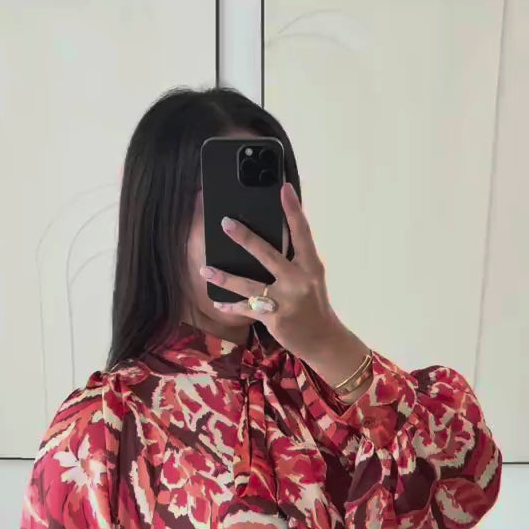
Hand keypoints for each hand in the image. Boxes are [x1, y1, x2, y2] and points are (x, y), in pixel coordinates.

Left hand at [201, 182, 367, 380]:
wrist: (323, 339)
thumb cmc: (313, 304)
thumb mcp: (311, 278)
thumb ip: (294, 261)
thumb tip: (267, 242)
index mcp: (310, 266)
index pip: (302, 232)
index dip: (293, 209)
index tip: (283, 188)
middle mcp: (299, 280)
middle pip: (268, 254)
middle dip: (245, 238)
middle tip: (226, 222)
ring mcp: (286, 299)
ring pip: (248, 284)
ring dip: (225, 277)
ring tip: (206, 268)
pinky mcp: (274, 317)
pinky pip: (246, 308)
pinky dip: (230, 306)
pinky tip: (217, 301)